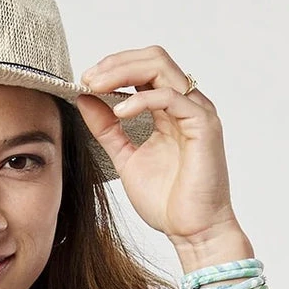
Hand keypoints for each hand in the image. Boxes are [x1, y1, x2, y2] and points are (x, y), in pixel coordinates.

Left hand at [76, 46, 239, 246]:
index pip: (143, 69)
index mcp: (169, 109)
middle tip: (88, 78)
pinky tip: (118, 112)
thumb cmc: (167, 201)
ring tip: (96, 87)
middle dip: (115, 63)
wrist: (191, 230)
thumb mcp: (125, 158)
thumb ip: (107, 129)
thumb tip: (84, 98)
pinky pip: (170, 97)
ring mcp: (197, 112)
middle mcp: (186, 104)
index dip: (112, 68)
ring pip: (162, 68)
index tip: (84, 81)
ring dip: (123, 72)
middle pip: (153, 58)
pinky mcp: (203, 125)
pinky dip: (140, 100)